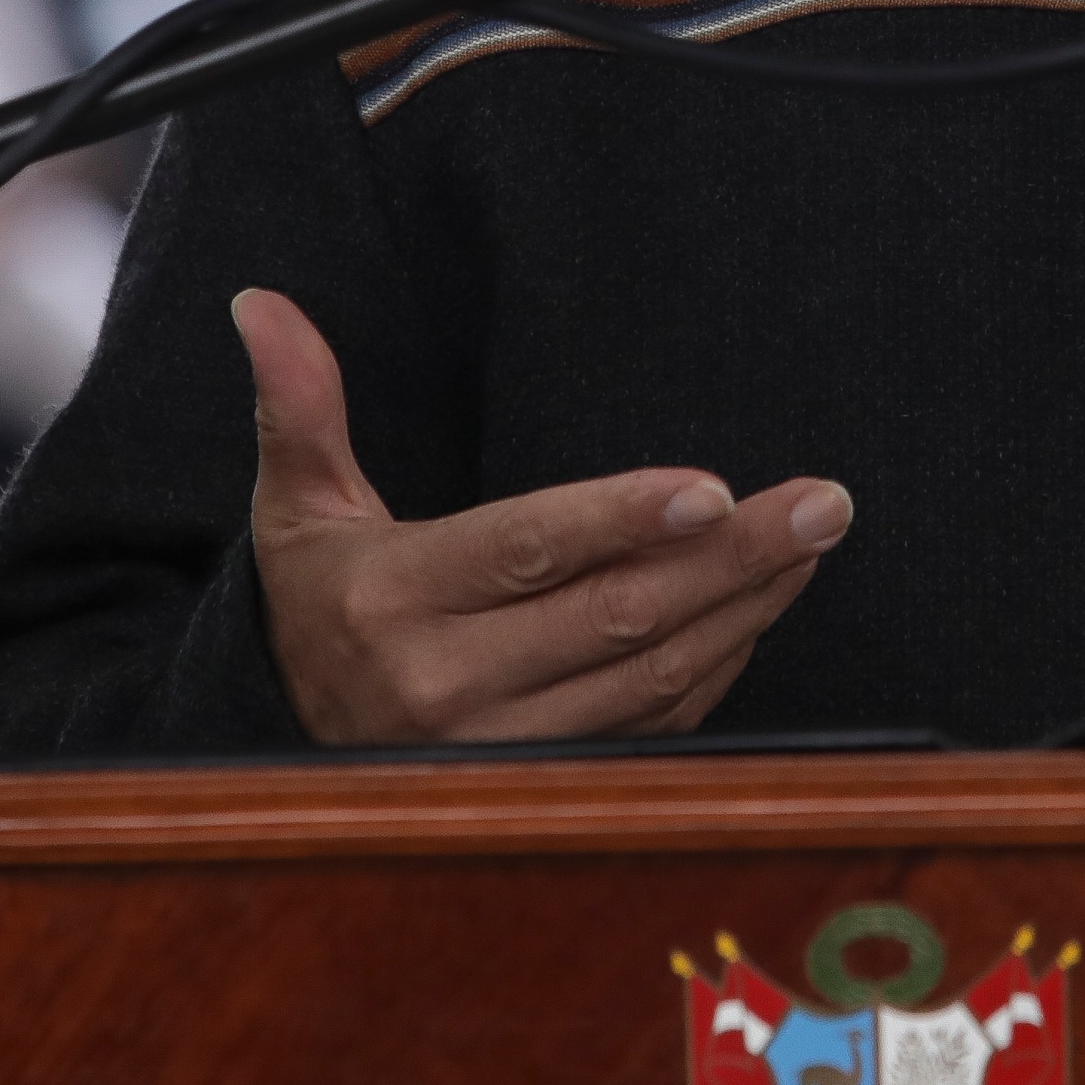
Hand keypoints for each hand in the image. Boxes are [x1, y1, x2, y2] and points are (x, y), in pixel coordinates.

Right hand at [237, 288, 847, 744]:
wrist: (289, 736)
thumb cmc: (317, 596)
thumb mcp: (296, 503)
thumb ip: (298, 402)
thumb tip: (261, 304)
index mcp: (390, 600)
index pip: (527, 550)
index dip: (622, 520)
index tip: (715, 486)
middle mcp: (444, 686)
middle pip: (615, 616)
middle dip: (732, 557)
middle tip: (823, 503)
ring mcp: (497, 747)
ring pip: (649, 678)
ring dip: (745, 609)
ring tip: (811, 542)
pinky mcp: (543, 780)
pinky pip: (652, 727)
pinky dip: (719, 668)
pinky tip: (763, 606)